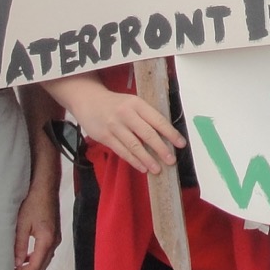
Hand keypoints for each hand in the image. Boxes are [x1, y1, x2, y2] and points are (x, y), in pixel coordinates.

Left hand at [13, 175, 59, 269]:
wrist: (45, 186)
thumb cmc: (34, 201)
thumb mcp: (22, 224)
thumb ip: (19, 245)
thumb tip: (16, 264)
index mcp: (47, 239)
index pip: (35, 266)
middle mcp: (55, 240)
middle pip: (41, 266)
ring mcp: (56, 237)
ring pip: (44, 260)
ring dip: (30, 267)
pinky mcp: (54, 232)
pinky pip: (45, 252)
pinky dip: (35, 258)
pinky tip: (24, 257)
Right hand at [47, 76, 185, 174]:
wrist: (88, 100)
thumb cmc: (116, 104)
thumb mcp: (132, 103)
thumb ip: (146, 116)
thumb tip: (165, 135)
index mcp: (137, 104)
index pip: (157, 120)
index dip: (170, 133)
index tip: (181, 144)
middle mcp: (126, 114)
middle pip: (147, 134)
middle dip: (161, 149)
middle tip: (171, 160)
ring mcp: (114, 126)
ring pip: (134, 145)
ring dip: (147, 159)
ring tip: (157, 169)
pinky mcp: (105, 137)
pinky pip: (122, 151)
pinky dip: (133, 160)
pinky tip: (142, 167)